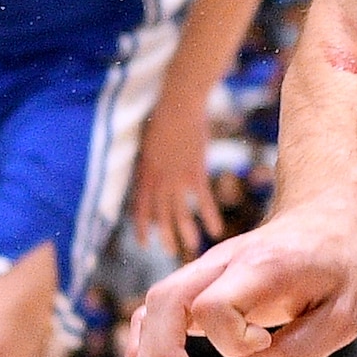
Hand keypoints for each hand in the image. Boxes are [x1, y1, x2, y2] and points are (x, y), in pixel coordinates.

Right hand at [125, 206, 356, 356]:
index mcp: (262, 266)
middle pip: (165, 300)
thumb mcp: (348, 314)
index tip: (265, 343)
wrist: (330, 217)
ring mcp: (208, 270)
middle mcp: (225, 262)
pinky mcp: (202, 283)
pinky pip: (157, 309)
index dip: (230, 340)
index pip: (214, 304)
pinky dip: (147, 345)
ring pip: (154, 305)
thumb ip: (301, 350)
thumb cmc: (342, 267)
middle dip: (161, 355)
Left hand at [130, 104, 222, 256]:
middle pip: (160, 215)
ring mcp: (177, 178)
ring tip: (192, 249)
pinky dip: (209, 216)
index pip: (140, 207)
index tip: (144, 242)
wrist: (178, 105)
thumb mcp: (149, 142)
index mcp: (145, 173)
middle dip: (165, 236)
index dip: (142, 226)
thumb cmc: (162, 116)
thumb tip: (155, 171)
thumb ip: (152, 161)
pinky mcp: (196, 173)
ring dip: (186, 233)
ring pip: (180, 213)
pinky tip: (215, 231)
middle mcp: (159, 180)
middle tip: (170, 251)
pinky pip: (203, 200)